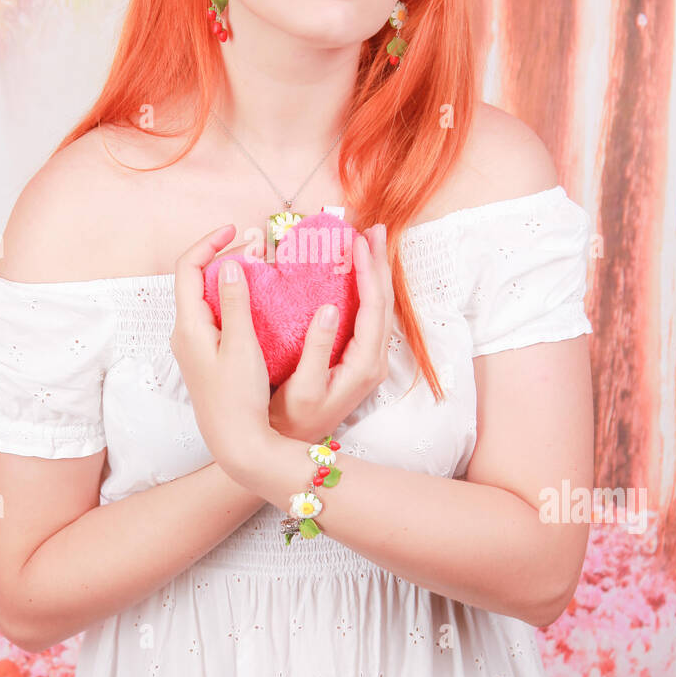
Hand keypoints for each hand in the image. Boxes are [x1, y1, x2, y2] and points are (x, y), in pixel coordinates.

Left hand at [169, 223, 271, 474]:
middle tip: (259, 249)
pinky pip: (216, 316)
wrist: (235, 443)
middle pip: (196, 280)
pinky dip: (234, 300)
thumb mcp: (241, 347)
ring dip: (231, 278)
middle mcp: (185, 332)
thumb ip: (236, 303)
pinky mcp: (207, 357)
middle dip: (224, 257)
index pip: (188, 268)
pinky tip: (259, 304)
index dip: (209, 243)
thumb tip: (231, 263)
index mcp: (189, 326)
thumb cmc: (238, 398)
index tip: (236, 230)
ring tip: (262, 269)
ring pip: (208, 298)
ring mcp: (195, 346)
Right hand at [268, 223, 393, 442]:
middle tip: (372, 229)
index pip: (373, 308)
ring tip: (369, 243)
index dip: (368, 271)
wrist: (291, 447)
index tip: (358, 241)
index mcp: (364, 364)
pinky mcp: (359, 360)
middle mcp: (374, 361)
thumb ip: (317, 348)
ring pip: (379, 308)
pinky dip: (366, 289)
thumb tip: (329, 308)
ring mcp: (369, 361)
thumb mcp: (302, 387)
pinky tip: (358, 275)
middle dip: (379, 263)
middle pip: (384, 302)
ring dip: (375, 273)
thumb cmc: (291, 419)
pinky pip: (369, 316)